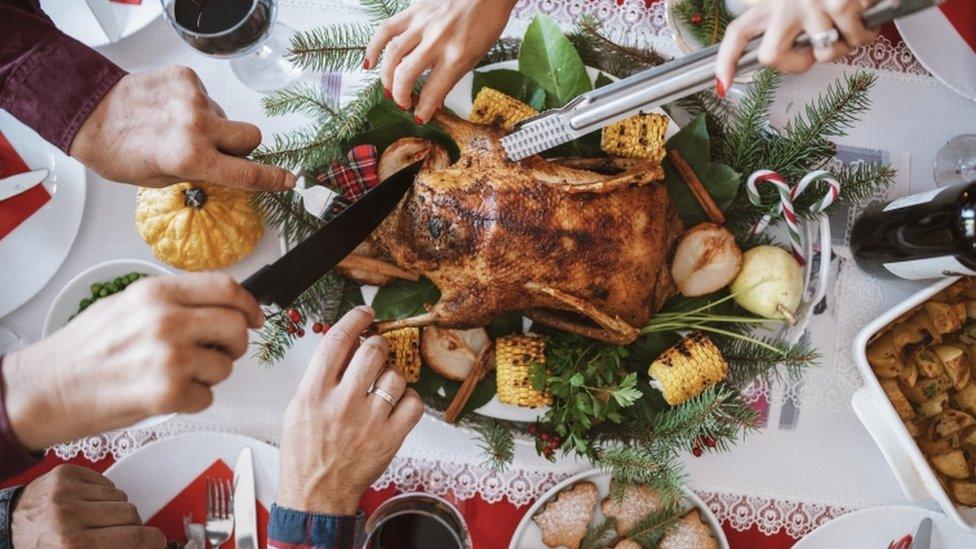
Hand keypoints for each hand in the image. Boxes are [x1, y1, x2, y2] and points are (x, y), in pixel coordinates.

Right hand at [3, 273, 262, 449]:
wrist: (46, 389)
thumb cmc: (83, 350)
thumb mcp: (128, 303)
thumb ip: (175, 300)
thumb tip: (221, 302)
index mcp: (157, 293)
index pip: (227, 288)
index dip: (249, 304)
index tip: (255, 316)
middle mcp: (166, 321)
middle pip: (236, 326)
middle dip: (234, 344)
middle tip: (217, 351)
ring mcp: (169, 357)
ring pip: (226, 366)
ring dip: (210, 375)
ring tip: (177, 374)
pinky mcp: (168, 393)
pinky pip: (208, 397)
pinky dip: (192, 400)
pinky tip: (165, 393)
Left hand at [11, 464, 164, 547]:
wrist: (9, 526)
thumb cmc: (43, 546)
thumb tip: (147, 545)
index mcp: (73, 545)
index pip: (133, 537)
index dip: (153, 540)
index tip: (157, 541)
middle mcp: (69, 516)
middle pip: (131, 513)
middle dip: (130, 525)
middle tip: (118, 533)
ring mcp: (66, 492)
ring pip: (121, 496)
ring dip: (115, 509)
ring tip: (96, 519)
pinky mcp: (65, 473)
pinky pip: (107, 483)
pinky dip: (103, 494)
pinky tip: (88, 504)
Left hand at [69, 66, 294, 191]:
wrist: (89, 112)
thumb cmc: (119, 152)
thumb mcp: (162, 179)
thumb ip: (201, 172)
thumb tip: (228, 167)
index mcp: (190, 158)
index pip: (246, 173)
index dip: (272, 179)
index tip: (288, 180)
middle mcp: (197, 126)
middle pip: (251, 136)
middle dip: (241, 146)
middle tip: (218, 151)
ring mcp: (194, 98)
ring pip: (225, 116)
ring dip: (211, 125)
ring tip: (176, 127)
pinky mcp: (186, 77)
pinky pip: (207, 97)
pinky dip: (195, 106)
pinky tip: (171, 110)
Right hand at [277, 307, 422, 514]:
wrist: (316, 494)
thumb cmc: (305, 453)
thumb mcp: (298, 408)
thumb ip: (321, 377)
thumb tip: (347, 345)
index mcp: (313, 393)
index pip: (337, 340)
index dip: (354, 319)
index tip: (365, 312)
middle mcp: (342, 403)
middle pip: (372, 351)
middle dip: (377, 345)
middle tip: (376, 352)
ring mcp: (369, 421)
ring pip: (395, 376)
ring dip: (392, 377)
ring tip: (382, 389)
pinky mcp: (390, 438)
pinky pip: (414, 403)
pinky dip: (409, 400)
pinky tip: (397, 405)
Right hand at [365, 0, 518, 123]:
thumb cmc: (485, 23)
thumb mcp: (475, 57)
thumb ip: (451, 78)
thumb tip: (434, 102)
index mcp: (456, 56)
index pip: (432, 91)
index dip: (423, 110)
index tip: (419, 118)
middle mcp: (436, 41)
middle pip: (405, 75)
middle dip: (400, 96)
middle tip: (403, 104)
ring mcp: (422, 25)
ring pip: (392, 55)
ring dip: (386, 78)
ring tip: (389, 90)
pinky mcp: (413, 11)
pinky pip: (386, 30)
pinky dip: (374, 48)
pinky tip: (369, 64)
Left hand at [716, 0, 877, 90]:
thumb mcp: (801, 0)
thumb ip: (791, 27)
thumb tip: (798, 58)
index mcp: (772, 3)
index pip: (739, 32)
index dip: (726, 61)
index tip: (723, 84)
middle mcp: (785, 3)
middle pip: (771, 56)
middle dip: (797, 64)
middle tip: (818, 51)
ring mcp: (812, 4)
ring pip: (824, 53)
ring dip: (845, 44)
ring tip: (851, 22)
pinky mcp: (841, 4)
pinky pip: (856, 39)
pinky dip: (866, 33)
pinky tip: (866, 13)